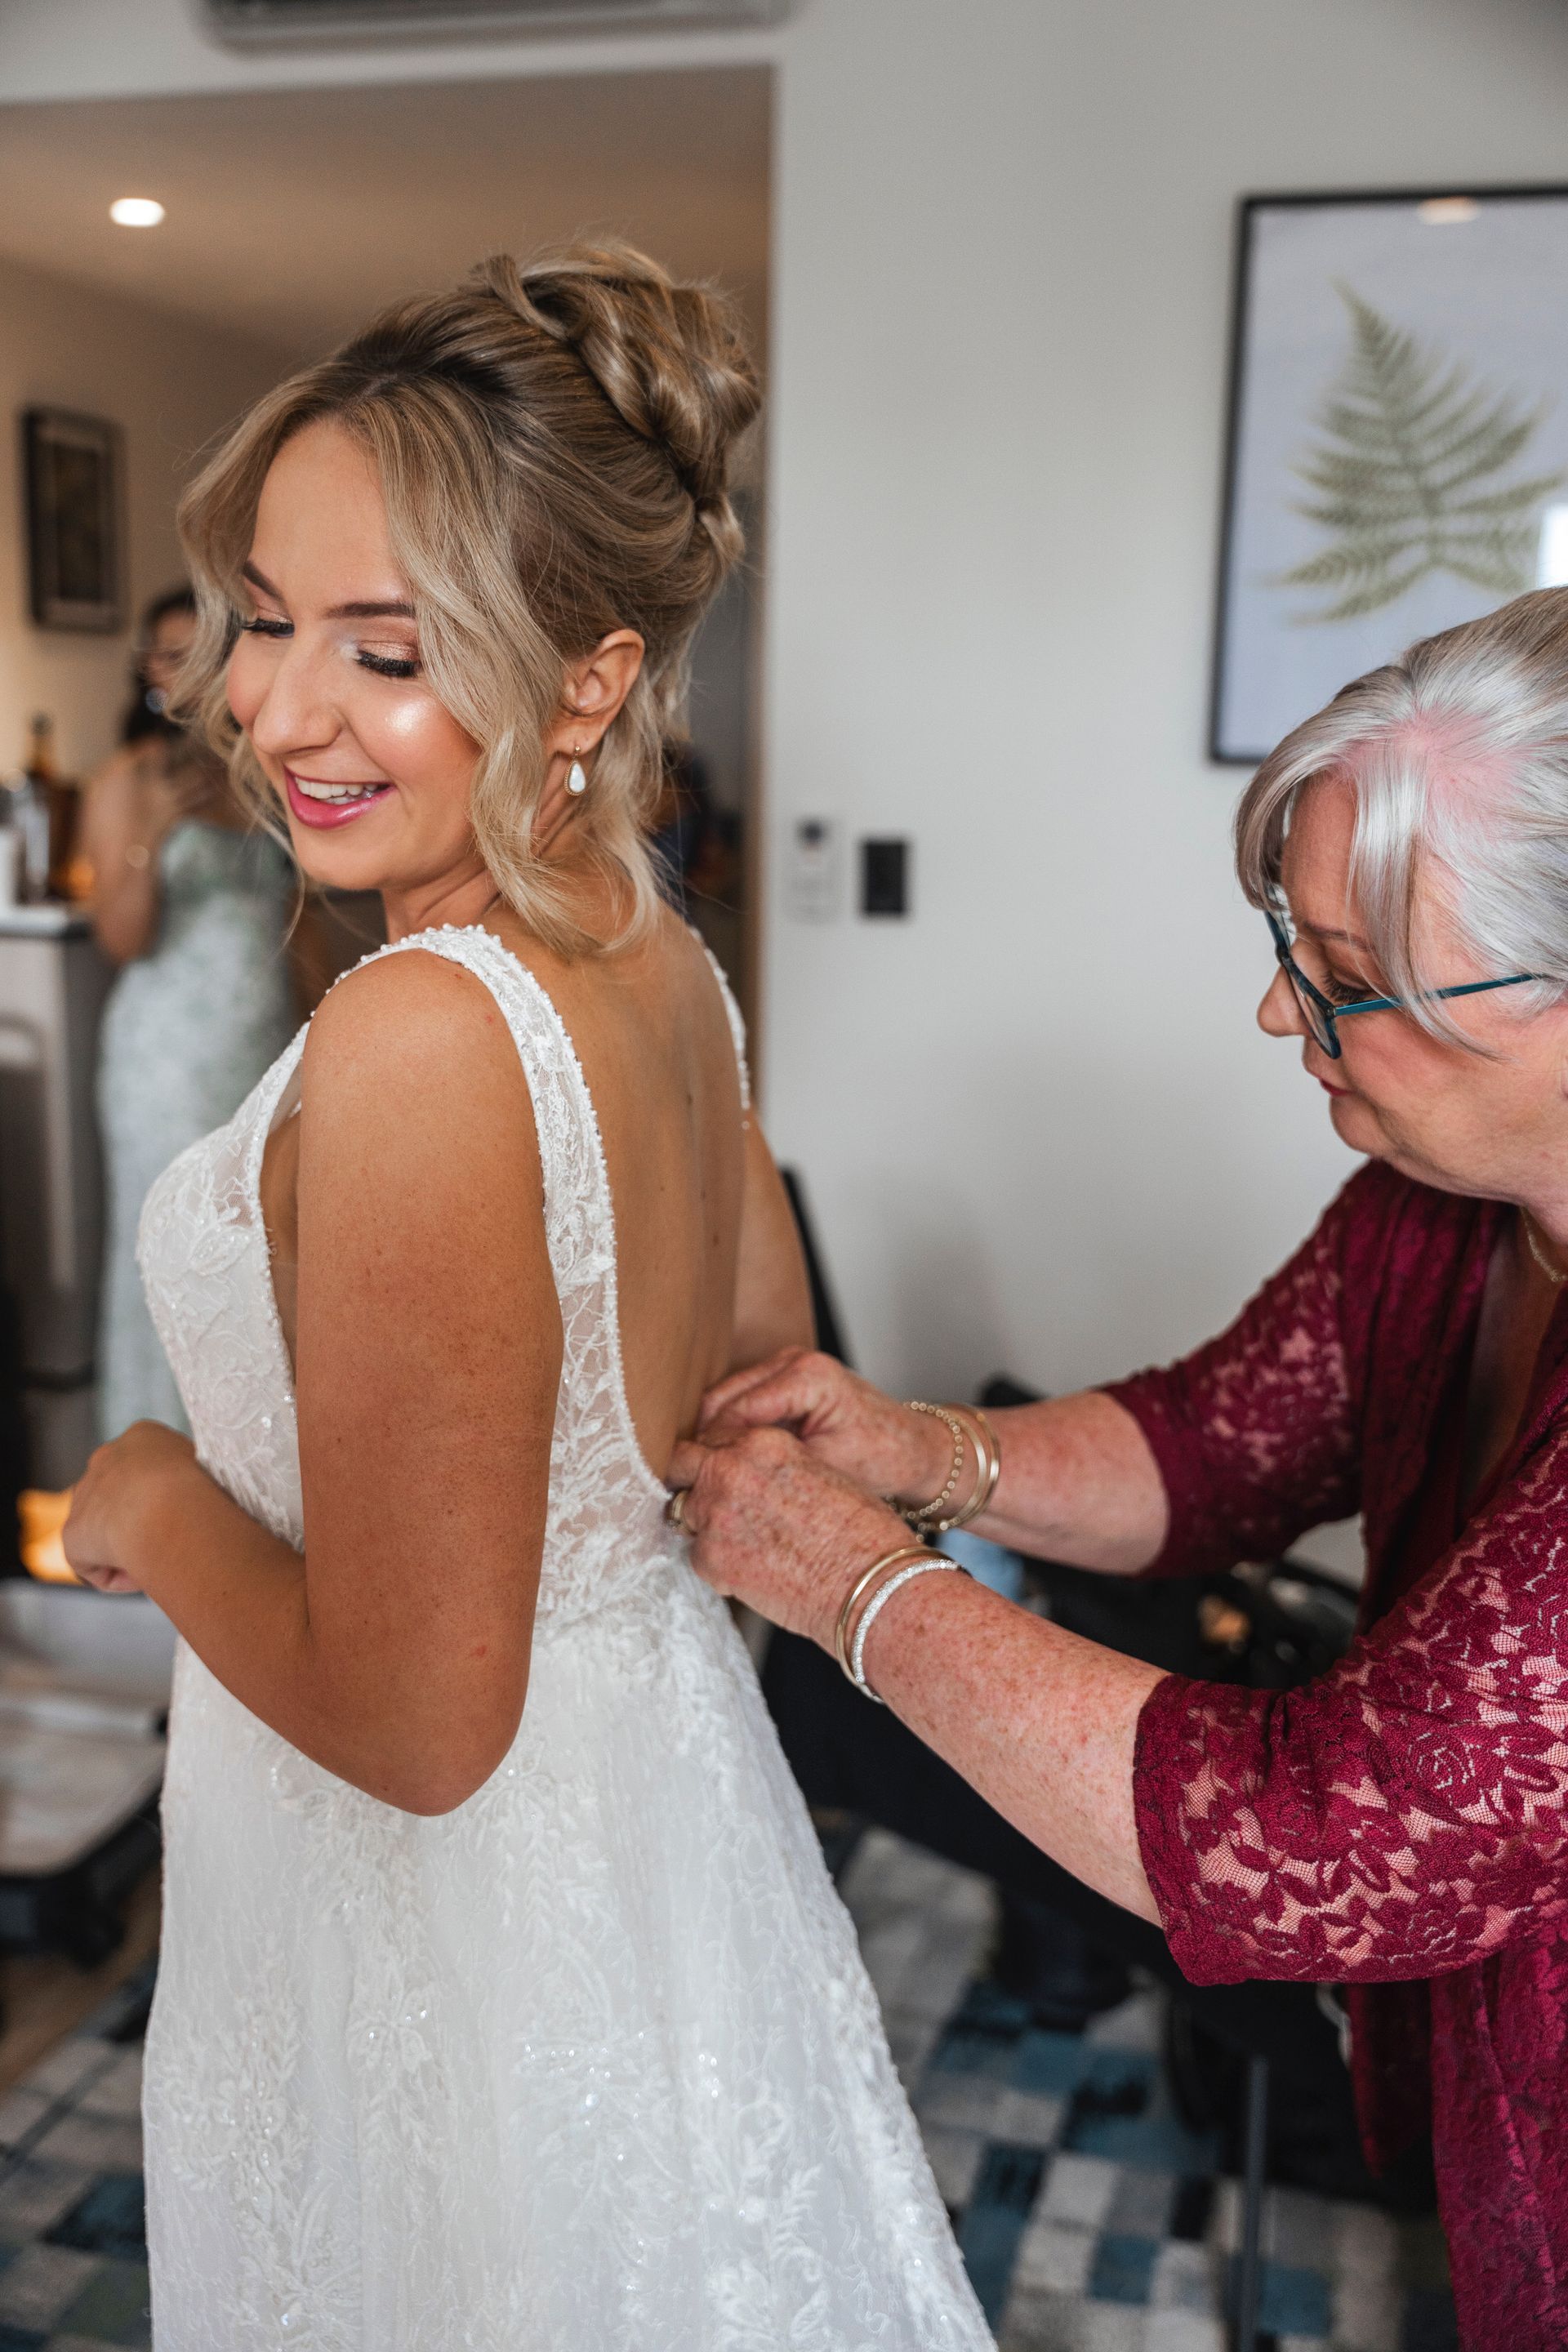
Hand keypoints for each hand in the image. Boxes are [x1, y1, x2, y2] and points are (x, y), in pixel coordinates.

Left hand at [64, 1421, 196, 1594]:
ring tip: (159, 1559)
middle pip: (121, 1495)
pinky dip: (117, 1574)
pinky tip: (142, 1574)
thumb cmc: (203, 1487)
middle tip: (170, 1539)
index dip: (168, 1494)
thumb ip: (199, 1478)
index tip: (187, 1514)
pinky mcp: (73, 1533)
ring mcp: (85, 1494)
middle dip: (140, 1518)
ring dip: (128, 1545)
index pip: (150, 1466)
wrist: (166, 1505)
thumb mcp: (212, 1469)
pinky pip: (94, 1562)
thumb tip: (210, 1502)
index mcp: (143, 1436)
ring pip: (105, 1528)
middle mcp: (107, 1458)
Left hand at [668, 1423, 911, 1653]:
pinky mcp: (710, 1559)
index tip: (724, 1477)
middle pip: (683, 1464)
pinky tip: (755, 1571)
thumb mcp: (817, 1472)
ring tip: (747, 1544)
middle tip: (716, 1504)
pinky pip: (697, 1556)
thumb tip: (748, 1478)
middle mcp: (730, 1470)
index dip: (718, 1459)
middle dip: (693, 1481)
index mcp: (762, 1442)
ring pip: (685, 1512)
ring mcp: (715, 1515)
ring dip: (706, 1524)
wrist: (868, 1583)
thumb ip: (772, 1466)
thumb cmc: (860, 1533)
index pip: (714, 1438)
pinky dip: (718, 1564)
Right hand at [697, 1348, 951, 1508]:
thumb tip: (720, 1477)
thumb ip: (772, 1466)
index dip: (714, 1449)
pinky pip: (743, 1402)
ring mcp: (787, 1364)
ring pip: (726, 1398)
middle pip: (722, 1398)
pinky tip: (732, 1463)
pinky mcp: (784, 1378)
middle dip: (708, 1440)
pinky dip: (733, 1430)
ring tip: (711, 1476)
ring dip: (717, 1435)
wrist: (912, 1449)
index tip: (700, 1483)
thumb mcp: (825, 1470)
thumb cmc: (881, 1460)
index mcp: (806, 1376)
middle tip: (696, 1483)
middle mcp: (793, 1360)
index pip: (736, 1410)